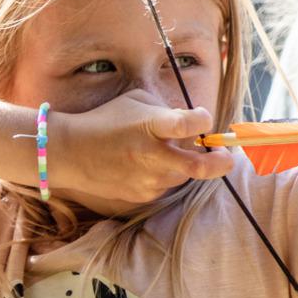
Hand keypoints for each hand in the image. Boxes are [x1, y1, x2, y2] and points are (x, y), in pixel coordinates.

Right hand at [47, 91, 233, 207]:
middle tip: (225, 156)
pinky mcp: (144, 195)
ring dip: (185, 164)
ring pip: (185, 174)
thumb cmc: (107, 120)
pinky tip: (146, 164)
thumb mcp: (137, 102)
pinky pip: (167, 184)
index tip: (203, 119)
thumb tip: (192, 123)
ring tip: (165, 151)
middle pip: (201, 167)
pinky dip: (166, 174)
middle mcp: (153, 155)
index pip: (190, 125)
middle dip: (221, 162)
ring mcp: (149, 179)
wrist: (71, 153)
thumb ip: (168, 110)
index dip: (204, 120)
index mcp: (151, 126)